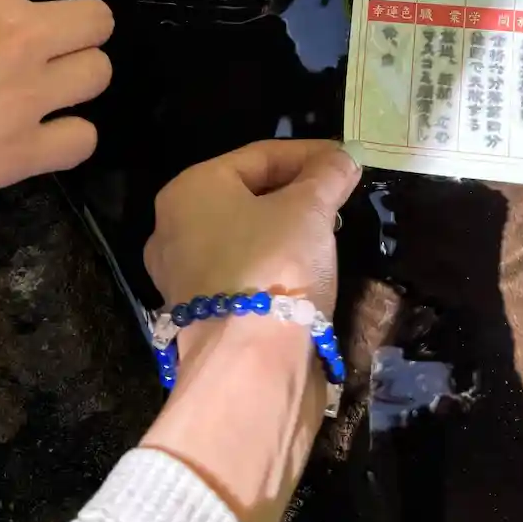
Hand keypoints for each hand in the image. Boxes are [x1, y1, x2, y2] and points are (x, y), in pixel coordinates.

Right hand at [0, 0, 129, 246]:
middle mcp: (18, 32)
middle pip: (98, 19)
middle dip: (78, 31)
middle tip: (48, 47)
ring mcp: (26, 94)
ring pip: (98, 74)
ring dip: (74, 81)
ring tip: (37, 96)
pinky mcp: (22, 153)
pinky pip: (83, 139)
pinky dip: (65, 139)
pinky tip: (37, 142)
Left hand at [144, 140, 360, 317]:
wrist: (251, 367)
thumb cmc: (274, 267)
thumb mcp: (310, 208)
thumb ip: (327, 175)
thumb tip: (343, 158)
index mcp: (190, 190)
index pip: (260, 155)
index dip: (310, 154)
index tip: (347, 160)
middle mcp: (174, 228)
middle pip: (248, 194)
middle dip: (296, 191)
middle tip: (340, 194)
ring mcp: (183, 276)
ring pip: (245, 235)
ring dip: (286, 228)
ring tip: (329, 229)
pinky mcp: (202, 315)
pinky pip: (243, 272)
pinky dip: (274, 264)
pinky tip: (306, 269)